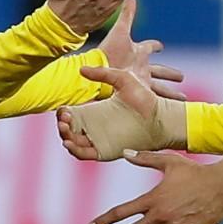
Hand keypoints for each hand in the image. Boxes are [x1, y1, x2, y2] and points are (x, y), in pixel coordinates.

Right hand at [56, 61, 185, 159]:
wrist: (160, 117)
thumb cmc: (144, 98)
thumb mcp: (123, 78)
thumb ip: (104, 73)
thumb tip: (81, 69)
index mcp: (95, 110)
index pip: (72, 114)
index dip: (64, 114)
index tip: (65, 110)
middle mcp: (94, 126)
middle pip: (69, 129)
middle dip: (62, 126)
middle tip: (64, 121)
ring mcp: (99, 139)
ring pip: (74, 142)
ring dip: (65, 138)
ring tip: (65, 131)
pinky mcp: (105, 151)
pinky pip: (85, 154)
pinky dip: (75, 151)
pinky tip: (70, 144)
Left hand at [97, 0, 185, 99]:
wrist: (97, 76)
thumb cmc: (108, 53)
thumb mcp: (121, 32)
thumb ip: (127, 14)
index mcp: (137, 53)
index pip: (148, 47)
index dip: (155, 45)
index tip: (161, 45)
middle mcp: (140, 68)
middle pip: (159, 70)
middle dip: (170, 73)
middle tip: (181, 76)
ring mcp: (140, 82)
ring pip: (161, 87)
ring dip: (172, 92)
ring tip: (183, 99)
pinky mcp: (140, 93)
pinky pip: (158, 98)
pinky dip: (167, 104)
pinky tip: (175, 111)